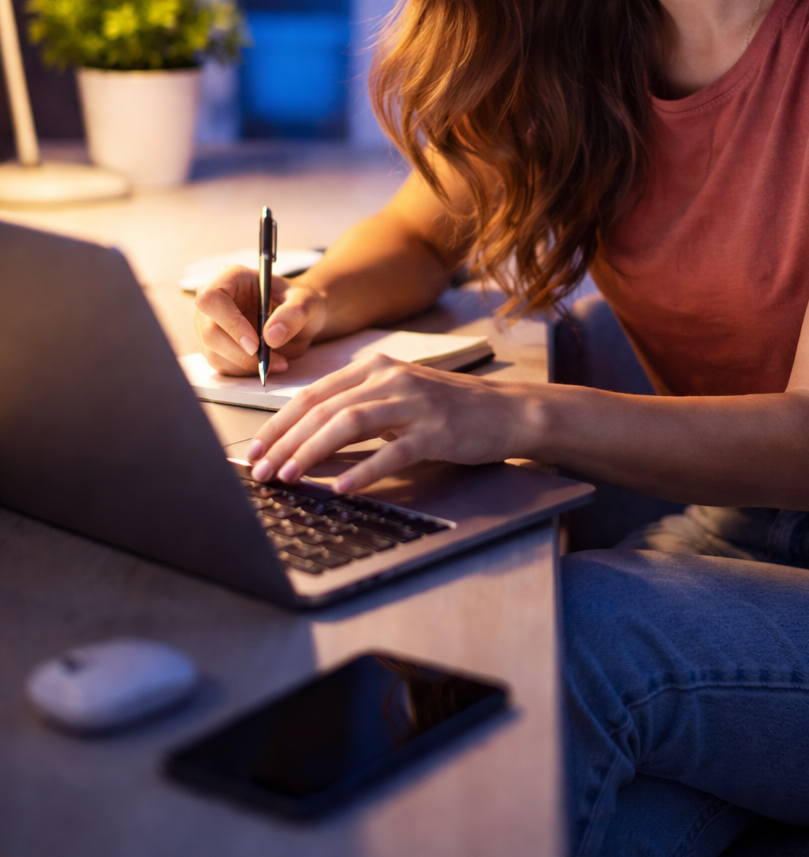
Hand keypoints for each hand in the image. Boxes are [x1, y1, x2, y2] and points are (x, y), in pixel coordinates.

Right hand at [194, 265, 326, 375]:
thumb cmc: (298, 302)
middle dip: (239, 352)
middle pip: (209, 331)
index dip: (230, 323)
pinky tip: (267, 364)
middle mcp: (214, 301)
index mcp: (230, 278)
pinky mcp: (215, 347)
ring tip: (277, 361)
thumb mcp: (306, 301)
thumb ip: (294, 313)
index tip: (255, 343)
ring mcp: (210, 325)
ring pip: (213, 353)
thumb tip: (271, 336)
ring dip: (245, 365)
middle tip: (268, 359)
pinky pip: (222, 366)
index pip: (212, 299)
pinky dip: (245, 371)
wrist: (298, 318)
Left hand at [246, 354, 530, 491]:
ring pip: (349, 423)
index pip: (313, 394)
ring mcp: (414, 402)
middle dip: (286, 442)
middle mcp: (390, 378)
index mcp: (375, 367)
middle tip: (262, 471)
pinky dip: (363, 471)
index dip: (279, 423)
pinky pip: (392, 452)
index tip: (255, 450)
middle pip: (324, 408)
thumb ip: (356, 410)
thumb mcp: (397, 398)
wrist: (507, 411)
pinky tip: (342, 489)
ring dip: (312, 452)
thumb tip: (304, 443)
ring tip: (290, 477)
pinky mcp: (436, 430)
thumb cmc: (449, 410)